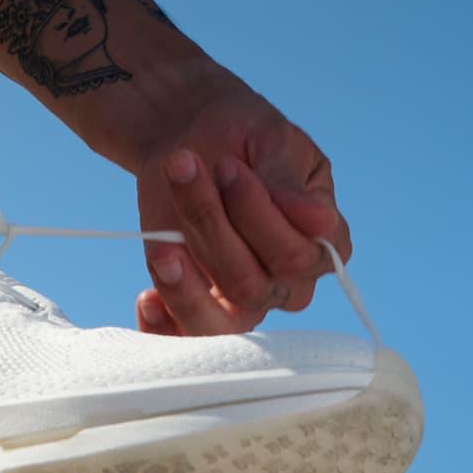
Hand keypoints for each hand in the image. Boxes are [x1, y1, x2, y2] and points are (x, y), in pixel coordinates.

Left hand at [133, 67, 350, 335]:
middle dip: (213, 227)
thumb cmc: (240, 133)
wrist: (187, 131)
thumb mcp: (269, 141)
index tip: (229, 168)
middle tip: (187, 168)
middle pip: (256, 285)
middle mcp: (290, 278)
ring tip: (164, 248)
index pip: (305, 256)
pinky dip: (166, 328)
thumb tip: (320, 220)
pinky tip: (147, 299)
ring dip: (186, 282)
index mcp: (325, 239)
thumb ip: (289, 182)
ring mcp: (243, 296)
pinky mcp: (199, 302)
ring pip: (224, 321)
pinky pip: (188, 340)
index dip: (263, 218)